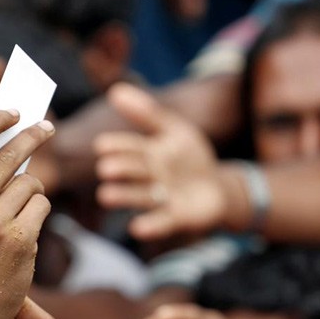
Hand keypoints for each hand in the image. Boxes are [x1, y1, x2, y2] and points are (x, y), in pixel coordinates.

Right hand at [0, 109, 53, 318]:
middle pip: (10, 152)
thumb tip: (12, 138)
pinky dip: (39, 213)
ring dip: (34, 192)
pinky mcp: (19, 238)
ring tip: (21, 213)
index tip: (15, 111)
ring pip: (31, 182)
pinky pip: (42, 204)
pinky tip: (26, 232)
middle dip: (34, 134)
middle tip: (48, 126)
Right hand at [95, 83, 222, 241]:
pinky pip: (163, 222)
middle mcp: (151, 177)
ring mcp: (162, 199)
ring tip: (106, 196)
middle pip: (136, 172)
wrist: (218, 188)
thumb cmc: (190, 157)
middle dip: (121, 170)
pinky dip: (150, 225)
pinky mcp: (177, 218)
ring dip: (125, 197)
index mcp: (149, 153)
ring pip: (142, 196)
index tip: (101, 145)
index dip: (118, 147)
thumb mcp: (175, 130)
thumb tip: (115, 90)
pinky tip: (136, 228)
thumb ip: (147, 113)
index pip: (132, 148)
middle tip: (105, 169)